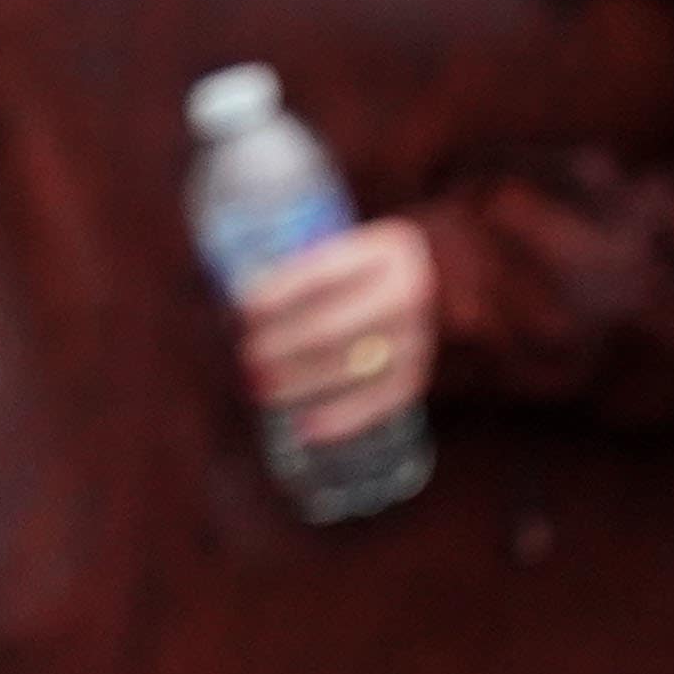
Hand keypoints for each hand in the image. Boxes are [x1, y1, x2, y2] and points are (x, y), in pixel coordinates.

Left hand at [234, 215, 438, 452]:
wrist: (444, 276)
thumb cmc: (367, 263)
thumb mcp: (348, 245)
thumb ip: (305, 263)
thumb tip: (230, 294)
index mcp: (384, 251)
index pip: (323, 273)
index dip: (279, 293)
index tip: (242, 309)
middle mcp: (406, 294)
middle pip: (333, 325)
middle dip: (283, 345)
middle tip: (246, 355)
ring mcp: (417, 338)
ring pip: (352, 366)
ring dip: (302, 382)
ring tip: (260, 387)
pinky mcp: (419, 374)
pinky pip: (380, 401)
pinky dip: (342, 418)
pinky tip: (305, 428)